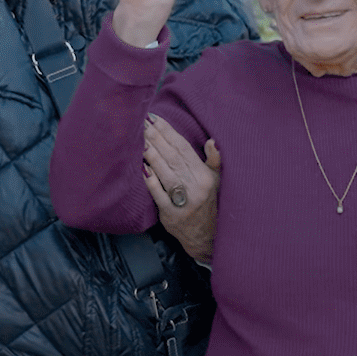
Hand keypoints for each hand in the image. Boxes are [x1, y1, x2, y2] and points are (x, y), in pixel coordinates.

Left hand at [143, 115, 220, 262]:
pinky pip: (158, 193)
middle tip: (142, 123)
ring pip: (165, 173)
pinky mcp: (170, 213)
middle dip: (156, 138)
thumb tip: (212, 141)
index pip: (184, 149)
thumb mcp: (217, 180)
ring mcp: (183, 200)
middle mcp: (195, 187)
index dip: (169, 132)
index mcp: (205, 176)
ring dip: (151, 155)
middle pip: (172, 157)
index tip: (156, 119)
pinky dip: (149, 180)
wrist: (205, 236)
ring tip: (140, 140)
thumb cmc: (208, 202)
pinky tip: (141, 167)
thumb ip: (214, 160)